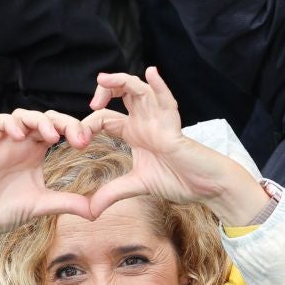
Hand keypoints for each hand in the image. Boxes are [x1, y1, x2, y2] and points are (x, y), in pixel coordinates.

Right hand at [0, 108, 98, 275]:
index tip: (87, 143)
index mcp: (37, 151)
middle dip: (64, 122)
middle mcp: (22, 142)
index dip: (74, 129)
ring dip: (40, 121)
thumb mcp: (43, 205)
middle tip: (79, 139)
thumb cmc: (6, 210)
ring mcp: (4, 142)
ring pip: (23, 115)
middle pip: (46, 117)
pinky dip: (10, 123)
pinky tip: (21, 136)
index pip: (59, 129)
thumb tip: (96, 211)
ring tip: (53, 138)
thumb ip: (68, 203)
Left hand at [85, 68, 269, 223]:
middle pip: (122, 93)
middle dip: (104, 91)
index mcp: (135, 132)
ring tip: (104, 79)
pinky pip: (167, 101)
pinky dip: (160, 86)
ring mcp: (160, 121)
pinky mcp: (174, 127)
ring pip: (140, 90)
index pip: (105, 117)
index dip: (88, 124)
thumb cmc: (178, 180)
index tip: (78, 141)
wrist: (205, 187)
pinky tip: (152, 73)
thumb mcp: (137, 186)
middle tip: (91, 104)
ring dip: (122, 81)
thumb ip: (112, 193)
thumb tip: (90, 211)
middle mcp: (146, 121)